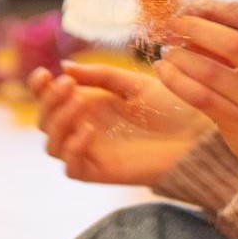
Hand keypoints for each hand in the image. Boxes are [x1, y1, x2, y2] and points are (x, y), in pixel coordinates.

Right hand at [29, 61, 210, 186]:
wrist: (198, 136)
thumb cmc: (171, 110)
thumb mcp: (133, 84)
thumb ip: (100, 76)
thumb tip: (64, 66)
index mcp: (89, 106)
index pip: (51, 99)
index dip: (39, 88)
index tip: (44, 73)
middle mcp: (84, 129)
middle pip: (45, 121)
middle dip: (49, 102)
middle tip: (68, 86)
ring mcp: (91, 152)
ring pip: (52, 145)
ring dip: (58, 122)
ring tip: (79, 104)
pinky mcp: (101, 172)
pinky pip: (71, 168)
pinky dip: (73, 149)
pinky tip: (88, 131)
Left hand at [155, 0, 237, 171]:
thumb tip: (194, 15)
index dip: (216, 7)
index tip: (192, 6)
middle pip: (232, 42)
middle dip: (196, 29)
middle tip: (173, 25)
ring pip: (212, 72)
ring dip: (181, 57)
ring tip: (167, 50)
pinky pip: (201, 97)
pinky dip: (177, 81)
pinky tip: (163, 71)